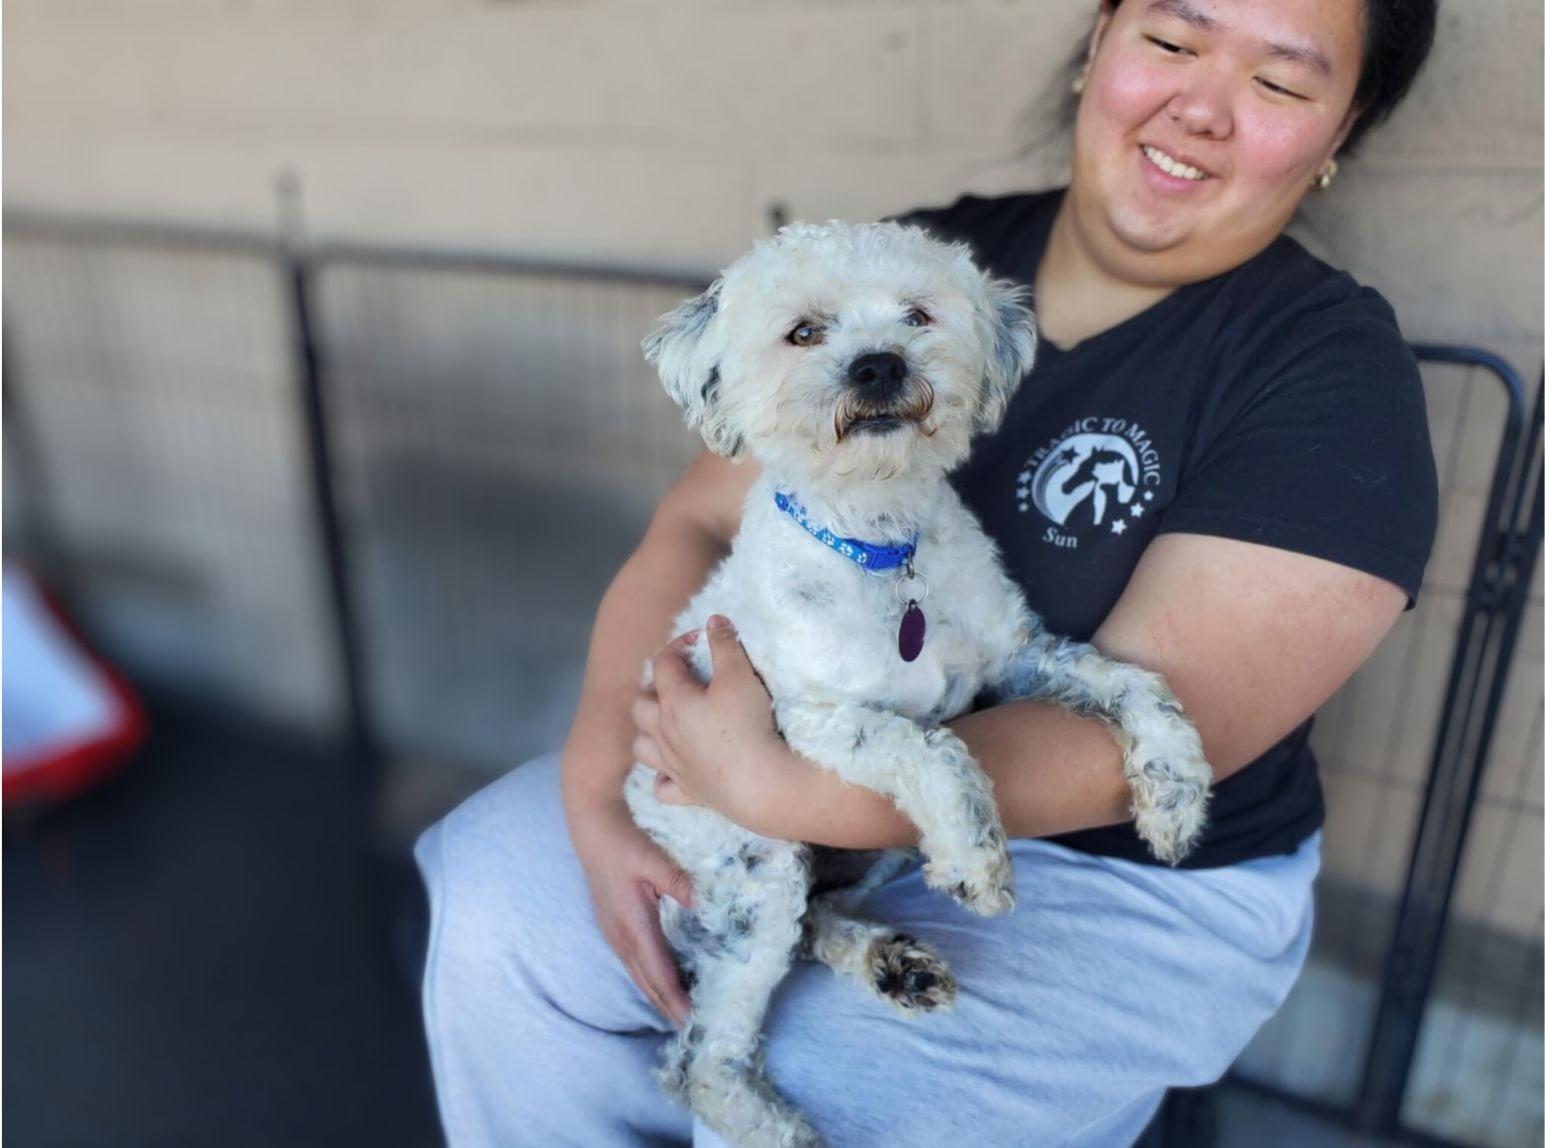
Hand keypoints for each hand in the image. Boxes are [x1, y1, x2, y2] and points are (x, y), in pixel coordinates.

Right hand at [568, 796, 695, 1027]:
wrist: (593, 829)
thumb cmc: (623, 842)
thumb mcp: (652, 858)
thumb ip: (676, 881)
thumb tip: (699, 904)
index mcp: (633, 924)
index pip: (657, 971)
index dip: (673, 997)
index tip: (690, 1019)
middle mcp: (621, 935)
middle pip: (646, 982)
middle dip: (667, 1005)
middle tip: (691, 1028)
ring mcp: (614, 933)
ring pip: (638, 975)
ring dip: (657, 995)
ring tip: (679, 1014)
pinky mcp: (614, 927)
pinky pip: (633, 963)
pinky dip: (649, 979)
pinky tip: (662, 982)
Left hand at [631, 615, 787, 819]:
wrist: (760, 784)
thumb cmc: (749, 726)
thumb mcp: (741, 675)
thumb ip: (725, 645)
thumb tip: (713, 620)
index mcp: (674, 702)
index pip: (663, 664)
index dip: (678, 645)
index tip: (701, 639)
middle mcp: (664, 734)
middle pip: (641, 706)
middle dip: (654, 688)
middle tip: (680, 681)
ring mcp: (673, 766)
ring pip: (642, 746)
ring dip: (649, 731)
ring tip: (668, 723)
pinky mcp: (688, 793)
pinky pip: (663, 787)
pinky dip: (663, 776)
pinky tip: (674, 770)